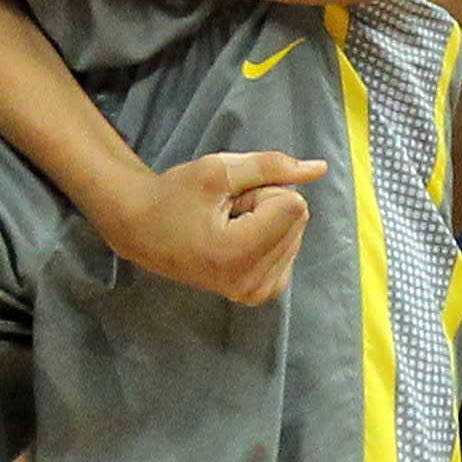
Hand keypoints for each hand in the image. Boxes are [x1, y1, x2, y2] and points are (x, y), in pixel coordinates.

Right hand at [98, 151, 327, 305]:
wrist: (142, 229)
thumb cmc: (175, 195)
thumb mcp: (220, 170)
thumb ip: (272, 166)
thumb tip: (319, 168)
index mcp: (238, 253)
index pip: (293, 204)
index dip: (262, 191)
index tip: (228, 201)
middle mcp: (250, 282)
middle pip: (298, 220)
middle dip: (267, 206)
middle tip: (225, 212)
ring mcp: (254, 293)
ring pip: (296, 234)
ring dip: (267, 222)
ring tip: (226, 226)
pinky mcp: (258, 295)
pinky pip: (289, 252)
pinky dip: (269, 240)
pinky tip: (238, 240)